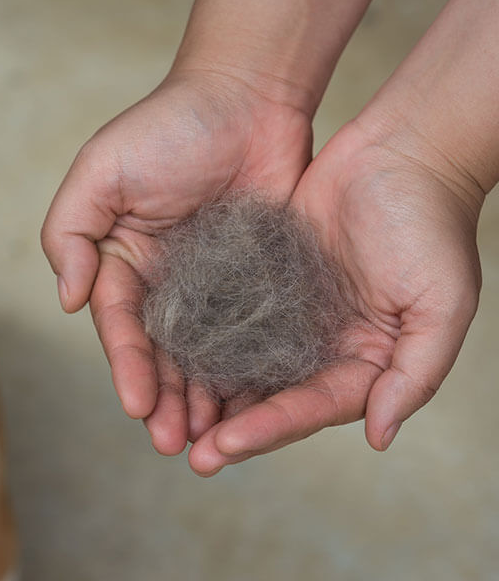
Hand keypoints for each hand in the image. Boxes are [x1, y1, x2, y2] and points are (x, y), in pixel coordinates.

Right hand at [41, 69, 313, 453]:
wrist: (248, 96)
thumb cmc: (167, 127)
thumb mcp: (100, 171)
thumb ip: (70, 232)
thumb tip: (70, 299)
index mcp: (119, 262)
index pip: (118, 324)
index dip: (127, 365)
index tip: (138, 404)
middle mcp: (162, 284)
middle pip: (159, 353)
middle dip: (164, 400)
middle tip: (175, 444)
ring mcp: (211, 288)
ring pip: (203, 356)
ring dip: (202, 400)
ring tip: (209, 443)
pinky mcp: (256, 285)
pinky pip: (249, 336)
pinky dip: (247, 373)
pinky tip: (251, 405)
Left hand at [188, 122, 484, 474]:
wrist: (397, 152)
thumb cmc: (429, 223)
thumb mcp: (442, 302)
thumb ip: (415, 372)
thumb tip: (379, 435)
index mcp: (363, 361)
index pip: (313, 407)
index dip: (270, 428)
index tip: (225, 443)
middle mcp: (321, 346)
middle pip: (269, 397)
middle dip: (229, 427)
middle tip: (187, 453)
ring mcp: (287, 315)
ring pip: (240, 364)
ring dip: (206, 393)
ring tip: (163, 418)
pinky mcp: (259, 282)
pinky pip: (224, 316)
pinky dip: (199, 338)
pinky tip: (165, 357)